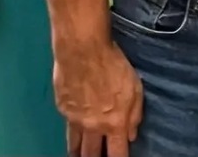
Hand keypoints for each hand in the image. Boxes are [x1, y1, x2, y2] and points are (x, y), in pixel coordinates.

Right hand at [54, 40, 143, 156]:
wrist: (83, 52)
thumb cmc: (114, 66)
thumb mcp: (135, 87)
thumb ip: (135, 113)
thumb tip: (131, 135)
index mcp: (114, 123)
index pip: (117, 153)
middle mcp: (93, 127)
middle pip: (92, 154)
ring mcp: (75, 120)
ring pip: (75, 146)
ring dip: (79, 153)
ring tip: (81, 156)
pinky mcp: (62, 109)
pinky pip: (68, 126)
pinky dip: (73, 132)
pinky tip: (75, 130)